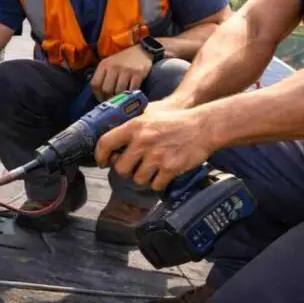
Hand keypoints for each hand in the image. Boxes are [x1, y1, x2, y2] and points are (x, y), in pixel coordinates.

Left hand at [90, 44, 153, 100]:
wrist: (142, 51)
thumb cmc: (123, 60)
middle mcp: (114, 67)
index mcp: (104, 64)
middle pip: (106, 90)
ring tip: (121, 99)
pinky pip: (132, 90)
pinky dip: (131, 95)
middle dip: (109, 98)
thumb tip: (99, 94)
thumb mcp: (110, 63)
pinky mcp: (138, 73)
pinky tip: (131, 95)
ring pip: (119, 92)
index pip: (95, 84)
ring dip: (120, 98)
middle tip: (112, 102)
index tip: (102, 99)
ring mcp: (126, 70)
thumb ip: (103, 75)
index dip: (97, 95)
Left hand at [94, 105, 214, 191]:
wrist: (203, 126)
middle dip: (126, 170)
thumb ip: (130, 129)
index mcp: (134, 126)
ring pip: (138, 179)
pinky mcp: (170, 168)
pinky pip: (155, 185)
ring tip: (153, 168)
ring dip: (144, 177)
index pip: (105, 143)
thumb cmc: (175, 121)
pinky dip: (158, 183)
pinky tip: (164, 173)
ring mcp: (156, 155)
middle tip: (134, 167)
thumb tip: (112, 146)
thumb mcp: (149, 117)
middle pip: (120, 168)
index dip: (100, 156)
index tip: (102, 162)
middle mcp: (142, 141)